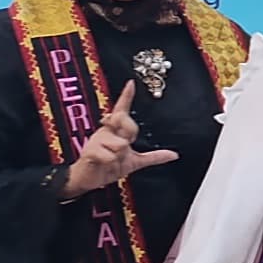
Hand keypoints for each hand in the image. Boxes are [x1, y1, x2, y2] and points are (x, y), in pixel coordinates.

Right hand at [57, 82, 181, 198]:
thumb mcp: (135, 162)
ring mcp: (96, 139)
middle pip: (127, 123)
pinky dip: (110, 164)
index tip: (131, 83)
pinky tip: (102, 163)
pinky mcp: (89, 150)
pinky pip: (111, 156)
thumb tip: (174, 155)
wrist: (89, 179)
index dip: (126, 96)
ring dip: (118, 157)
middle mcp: (105, 130)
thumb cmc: (108, 167)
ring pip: (121, 145)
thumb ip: (153, 157)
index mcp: (115, 130)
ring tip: (109, 160)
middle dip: (129, 136)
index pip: (121, 110)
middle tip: (120, 149)